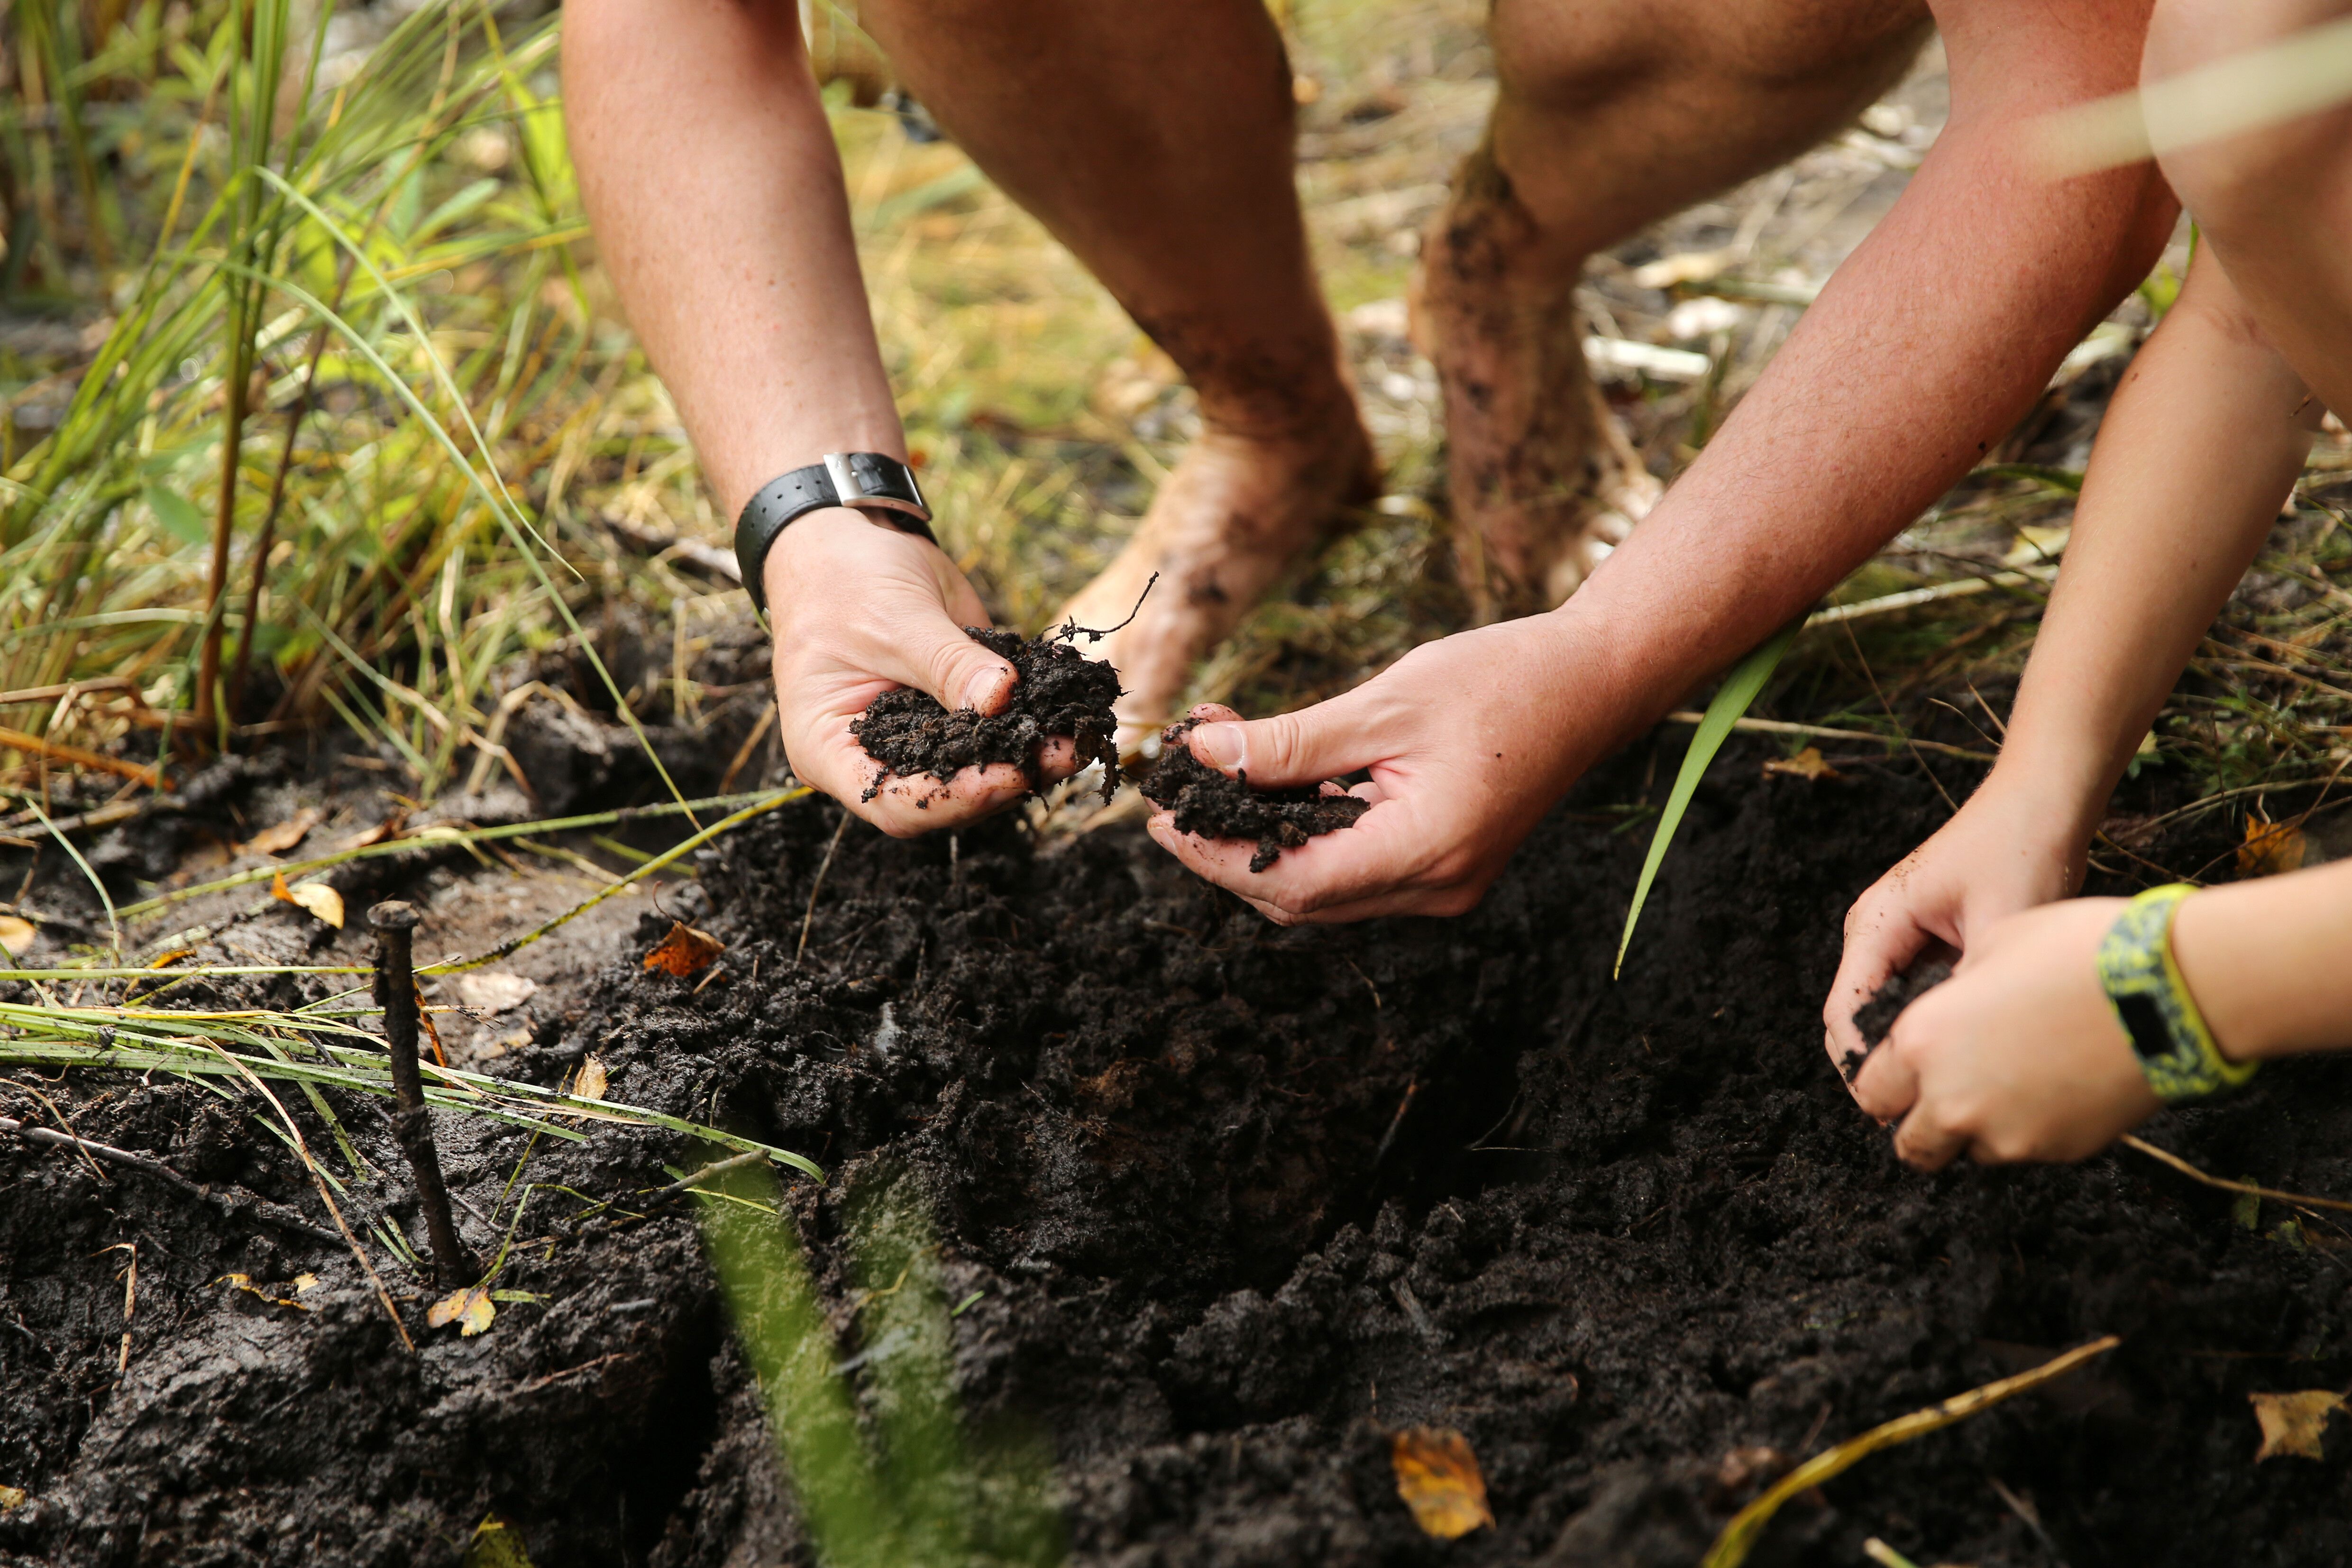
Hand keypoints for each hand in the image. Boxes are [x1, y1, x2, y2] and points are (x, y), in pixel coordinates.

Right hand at [765, 509, 1076, 835]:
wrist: (852, 541)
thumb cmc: (845, 578)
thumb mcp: (895, 618)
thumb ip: (948, 664)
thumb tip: (1002, 700)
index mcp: (830, 749)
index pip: (894, 803)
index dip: (953, 801)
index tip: (1009, 776)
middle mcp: (874, 757)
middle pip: (942, 797)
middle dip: (1005, 780)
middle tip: (1065, 754)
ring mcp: (916, 738)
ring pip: (976, 770)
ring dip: (1029, 757)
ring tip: (1077, 737)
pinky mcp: (953, 713)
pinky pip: (992, 732)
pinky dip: (1030, 727)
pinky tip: (1067, 714)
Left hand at [1144, 617, 1590, 922]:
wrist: (1592, 680)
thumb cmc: (1500, 680)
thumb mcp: (1383, 703)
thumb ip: (1290, 741)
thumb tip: (1202, 758)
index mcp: (1426, 851)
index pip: (1293, 883)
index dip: (1216, 859)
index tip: (1161, 820)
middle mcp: (1435, 886)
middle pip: (1300, 898)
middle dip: (1228, 851)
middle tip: (1174, 797)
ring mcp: (1443, 883)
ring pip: (1323, 888)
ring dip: (1264, 839)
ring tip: (1216, 773)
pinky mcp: (1443, 865)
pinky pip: (1354, 868)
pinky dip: (1306, 833)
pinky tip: (1274, 783)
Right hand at [1824, 773, 2088, 1081]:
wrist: (2042, 800)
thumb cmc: (2021, 847)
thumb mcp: (2000, 924)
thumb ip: (1971, 990)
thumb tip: (1962, 1057)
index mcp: (1874, 923)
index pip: (1845, 1014)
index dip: (1865, 1067)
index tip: (1904, 1110)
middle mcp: (1873, 932)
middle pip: (1852, 1020)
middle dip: (1882, 1067)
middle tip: (1932, 1113)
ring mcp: (1895, 937)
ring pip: (1881, 1013)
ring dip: (1907, 1048)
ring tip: (1952, 1086)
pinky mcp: (1922, 942)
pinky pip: (1910, 997)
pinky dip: (1929, 1027)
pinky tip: (1968, 1048)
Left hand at [1851, 897, 2158, 1168]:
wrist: (2172, 988)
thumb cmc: (2079, 950)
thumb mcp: (1993, 944)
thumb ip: (1950, 993)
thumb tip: (1947, 1011)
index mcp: (1923, 1042)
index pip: (1872, 1089)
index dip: (1884, 1082)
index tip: (1898, 1075)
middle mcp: (1953, 1100)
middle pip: (1910, 1143)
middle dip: (1918, 1121)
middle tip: (1940, 1095)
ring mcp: (2008, 1134)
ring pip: (1968, 1150)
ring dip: (1974, 1127)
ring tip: (2009, 1080)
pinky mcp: (2059, 1150)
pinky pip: (2023, 1148)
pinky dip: (2026, 1128)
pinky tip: (2053, 1085)